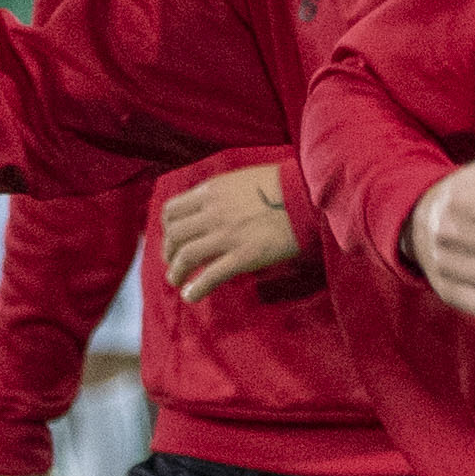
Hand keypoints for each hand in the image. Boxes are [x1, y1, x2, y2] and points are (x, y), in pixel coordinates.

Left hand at [158, 165, 301, 297]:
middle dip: (168, 252)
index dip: (166, 228)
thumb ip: (221, 192)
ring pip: (186, 256)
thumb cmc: (282, 184)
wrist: (308, 196)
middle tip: (173, 263)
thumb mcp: (242, 179)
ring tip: (177, 281)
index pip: (172, 210)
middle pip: (175, 235)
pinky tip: (191, 296)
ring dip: (176, 272)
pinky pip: (211, 275)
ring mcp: (227, 235)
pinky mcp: (244, 256)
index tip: (172, 239)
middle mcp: (213, 212)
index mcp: (212, 191)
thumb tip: (211, 206)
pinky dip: (196, 289)